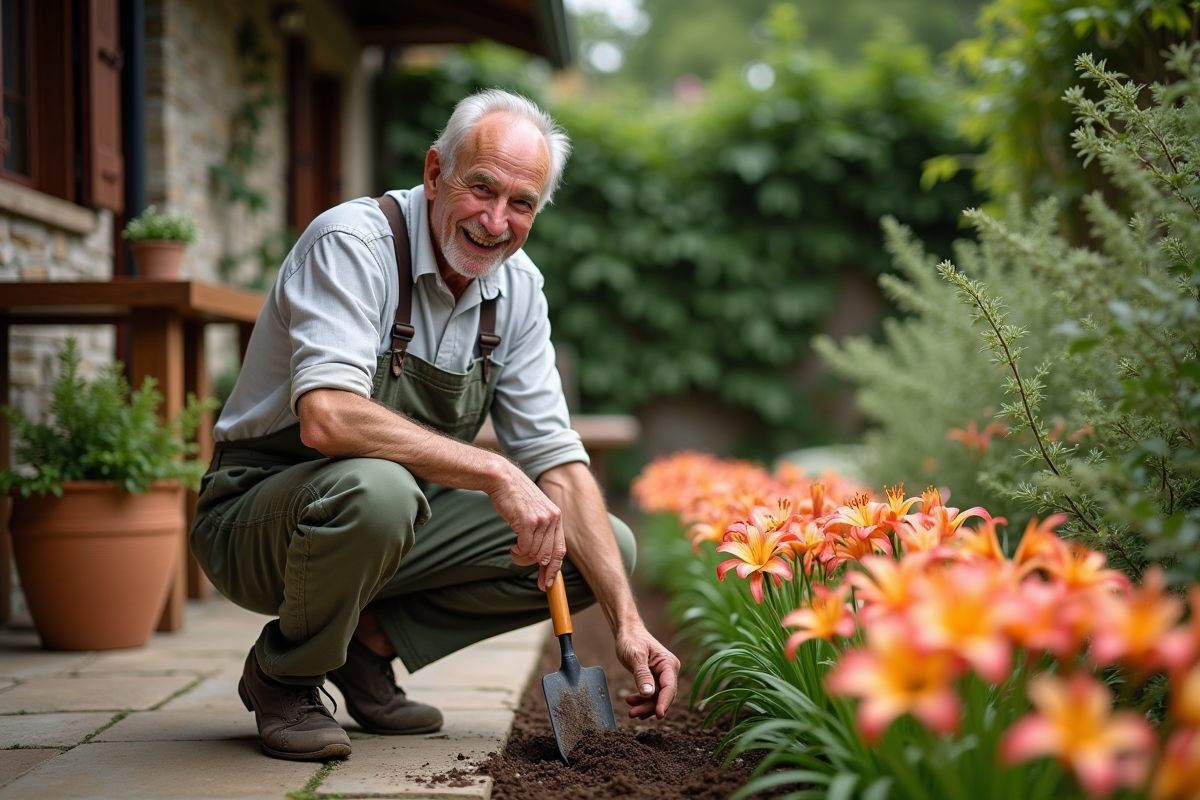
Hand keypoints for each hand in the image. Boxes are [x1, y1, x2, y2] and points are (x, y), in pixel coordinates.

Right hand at [485, 460, 565, 590]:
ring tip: (515, 552)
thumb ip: (542, 530)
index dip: (554, 569)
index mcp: (557, 517)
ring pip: (535, 554)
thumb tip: (542, 557)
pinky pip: (525, 548)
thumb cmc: (516, 497)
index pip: (561, 549)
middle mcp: (552, 518)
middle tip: (531, 576)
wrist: (503, 479)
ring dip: (523, 558)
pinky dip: (517, 552)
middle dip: (539, 570)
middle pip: (548, 555)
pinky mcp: (527, 521)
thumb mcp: (535, 511)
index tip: (548, 582)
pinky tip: (512, 547)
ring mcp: (541, 520)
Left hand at [616, 623, 680, 718]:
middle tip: (632, 713)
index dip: (664, 702)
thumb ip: (642, 675)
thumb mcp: (635, 656)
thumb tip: (649, 695)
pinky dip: (642, 700)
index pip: (669, 687)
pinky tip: (632, 702)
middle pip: (663, 695)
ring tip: (630, 710)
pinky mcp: (654, 678)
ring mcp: (662, 675)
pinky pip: (651, 694)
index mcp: (668, 663)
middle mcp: (668, 670)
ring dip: (644, 706)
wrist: (626, 631)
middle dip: (650, 707)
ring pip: (657, 697)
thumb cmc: (631, 639)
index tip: (659, 715)